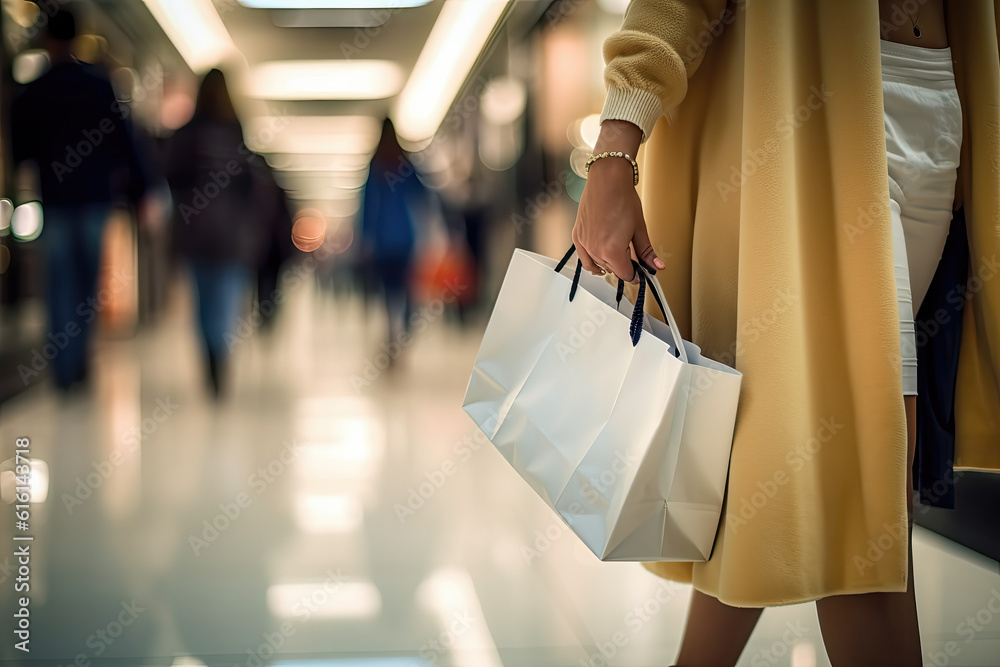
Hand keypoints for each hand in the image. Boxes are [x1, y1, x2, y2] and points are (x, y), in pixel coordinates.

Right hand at [572, 120, 664, 283]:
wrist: (607, 181)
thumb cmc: (623, 199)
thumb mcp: (639, 229)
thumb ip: (646, 252)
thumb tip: (657, 267)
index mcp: (612, 251)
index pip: (625, 274)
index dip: (635, 274)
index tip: (639, 271)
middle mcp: (595, 250)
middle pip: (612, 270)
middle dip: (623, 266)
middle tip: (632, 258)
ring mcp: (584, 244)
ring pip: (598, 266)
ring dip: (609, 264)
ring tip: (618, 254)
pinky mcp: (577, 236)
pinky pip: (584, 259)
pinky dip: (592, 262)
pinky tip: (600, 261)